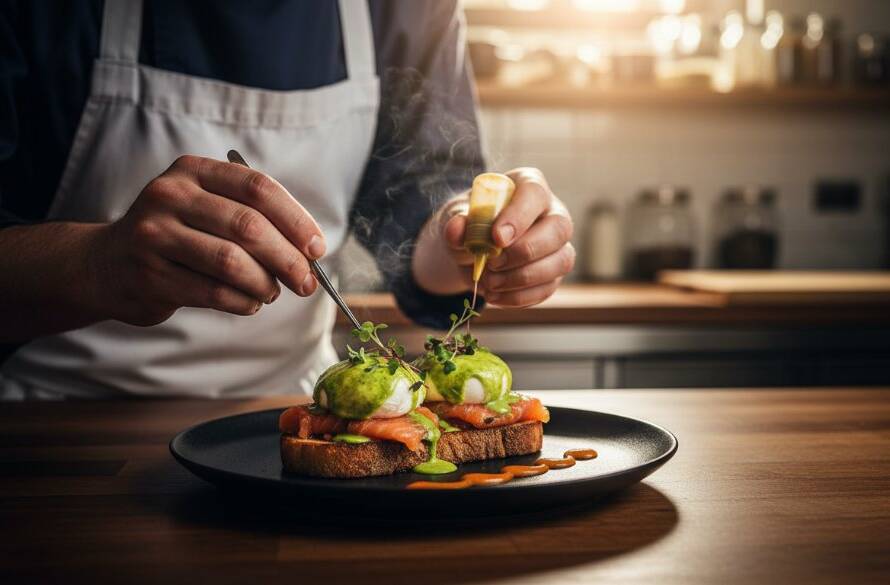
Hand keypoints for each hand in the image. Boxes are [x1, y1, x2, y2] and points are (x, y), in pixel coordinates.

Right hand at [94, 155, 324, 325]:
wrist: (108, 265)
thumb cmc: (178, 235)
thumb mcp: (207, 207)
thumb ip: (254, 217)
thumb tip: (310, 250)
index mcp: (193, 170)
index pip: (258, 188)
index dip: (296, 220)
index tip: (317, 248)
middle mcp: (170, 195)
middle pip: (248, 227)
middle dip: (288, 259)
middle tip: (306, 283)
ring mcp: (155, 234)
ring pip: (232, 262)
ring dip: (265, 284)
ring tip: (271, 292)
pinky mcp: (150, 275)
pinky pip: (213, 292)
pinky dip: (242, 302)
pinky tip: (248, 302)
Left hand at [413, 167, 573, 307]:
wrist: (472, 247)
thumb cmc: (471, 222)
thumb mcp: (457, 216)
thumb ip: (456, 221)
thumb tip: (456, 230)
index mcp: (529, 185)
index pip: (534, 194)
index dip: (518, 216)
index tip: (496, 238)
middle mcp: (553, 212)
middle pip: (559, 229)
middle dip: (524, 251)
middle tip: (492, 263)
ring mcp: (558, 245)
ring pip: (560, 261)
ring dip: (522, 278)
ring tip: (490, 282)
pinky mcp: (554, 273)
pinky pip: (548, 288)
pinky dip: (518, 297)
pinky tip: (494, 295)